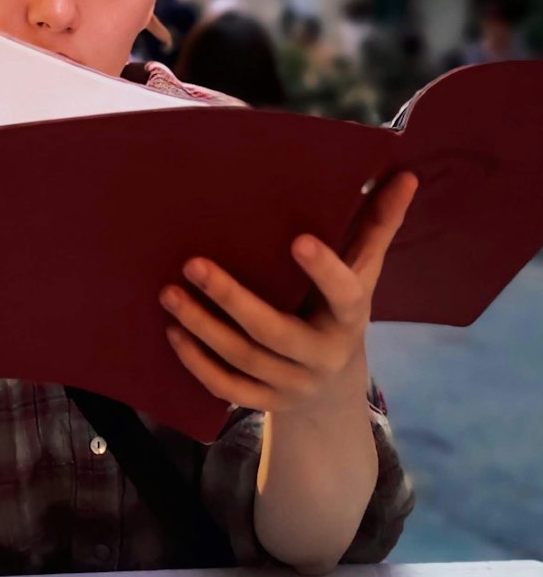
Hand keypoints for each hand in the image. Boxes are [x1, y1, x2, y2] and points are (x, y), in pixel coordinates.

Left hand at [159, 171, 417, 416]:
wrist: (334, 389)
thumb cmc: (341, 309)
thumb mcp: (363, 272)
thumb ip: (379, 225)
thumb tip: (406, 174)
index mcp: (350, 316)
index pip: (344, 294)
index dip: (324, 270)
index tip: (298, 239)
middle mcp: (323, 355)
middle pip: (274, 332)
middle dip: (232, 300)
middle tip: (193, 265)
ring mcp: (293, 384)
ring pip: (244, 360)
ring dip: (202, 327)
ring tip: (169, 294)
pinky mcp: (266, 402)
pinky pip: (228, 388)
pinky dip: (198, 362)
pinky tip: (175, 332)